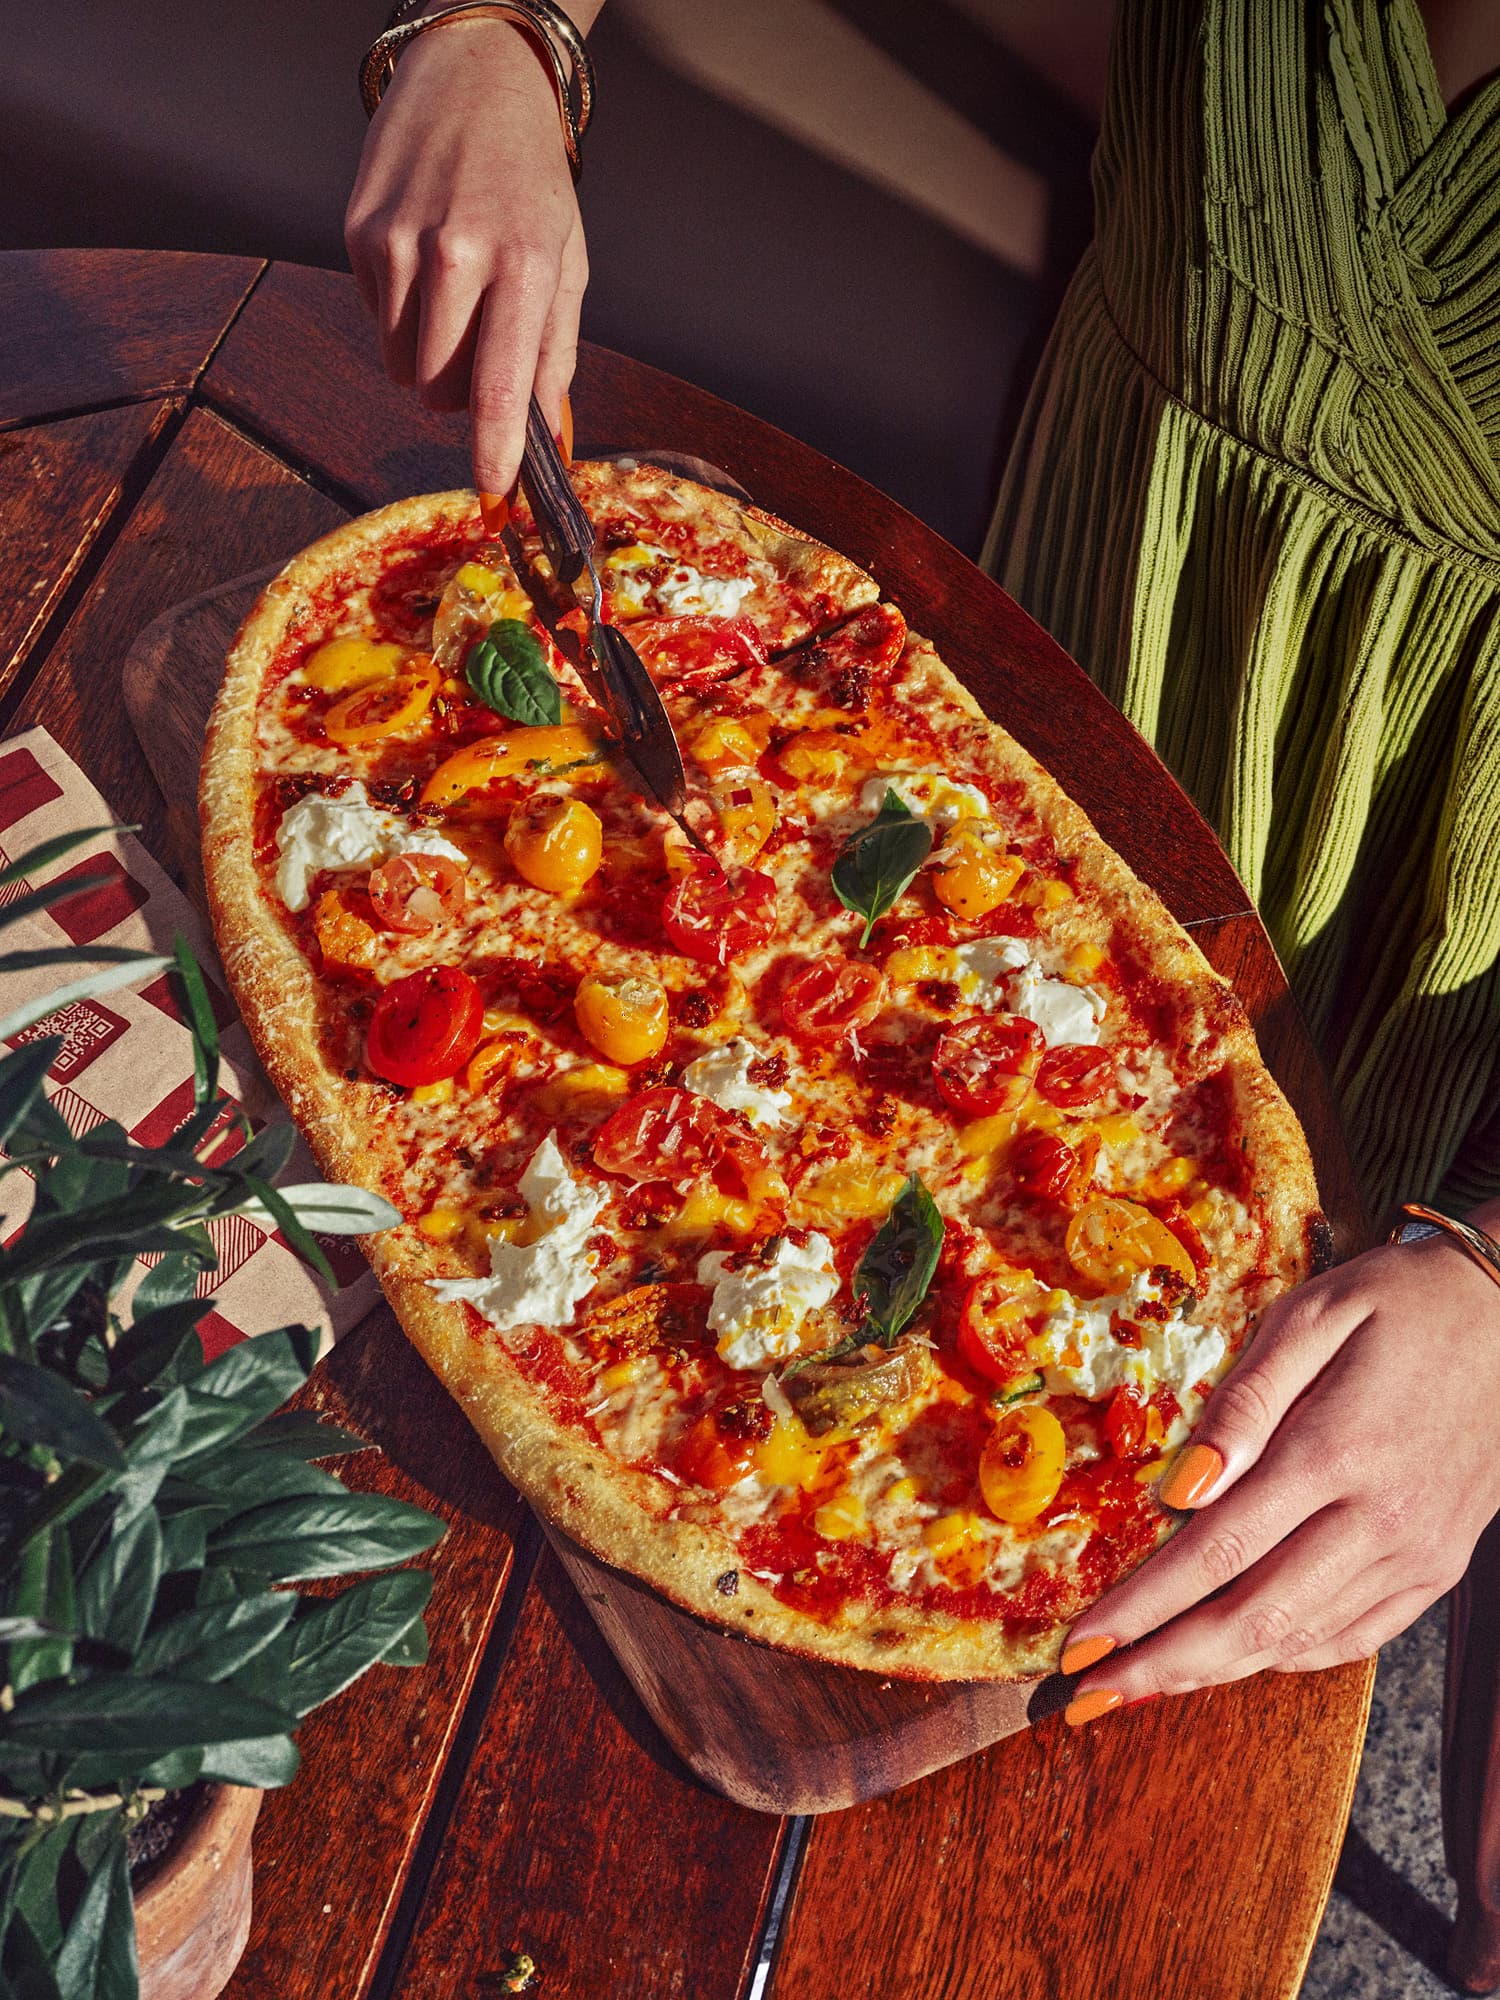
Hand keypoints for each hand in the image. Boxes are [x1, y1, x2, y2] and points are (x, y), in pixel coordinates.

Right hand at [345, 15, 594, 511]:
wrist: (471, 80)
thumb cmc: (529, 181)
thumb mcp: (565, 261)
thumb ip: (555, 353)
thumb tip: (547, 436)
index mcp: (521, 263)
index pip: (499, 384)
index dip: (494, 450)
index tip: (493, 495)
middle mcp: (455, 254)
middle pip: (441, 390)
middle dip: (462, 396)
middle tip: (482, 352)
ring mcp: (398, 242)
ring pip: (403, 367)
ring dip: (429, 358)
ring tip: (454, 298)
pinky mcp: (358, 234)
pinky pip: (379, 322)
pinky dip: (401, 315)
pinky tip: (423, 264)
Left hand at [1059, 1216, 1499, 1721]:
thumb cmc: (1395, 1302)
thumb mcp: (1310, 1316)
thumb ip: (1242, 1403)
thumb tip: (1178, 1489)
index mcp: (1336, 1451)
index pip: (1216, 1551)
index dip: (1142, 1607)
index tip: (1079, 1645)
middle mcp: (1380, 1519)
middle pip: (1253, 1619)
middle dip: (1160, 1666)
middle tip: (1086, 1698)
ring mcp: (1417, 1554)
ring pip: (1300, 1641)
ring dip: (1213, 1674)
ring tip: (1139, 1687)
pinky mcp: (1438, 1570)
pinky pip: (1353, 1636)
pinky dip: (1285, 1659)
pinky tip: (1232, 1661)